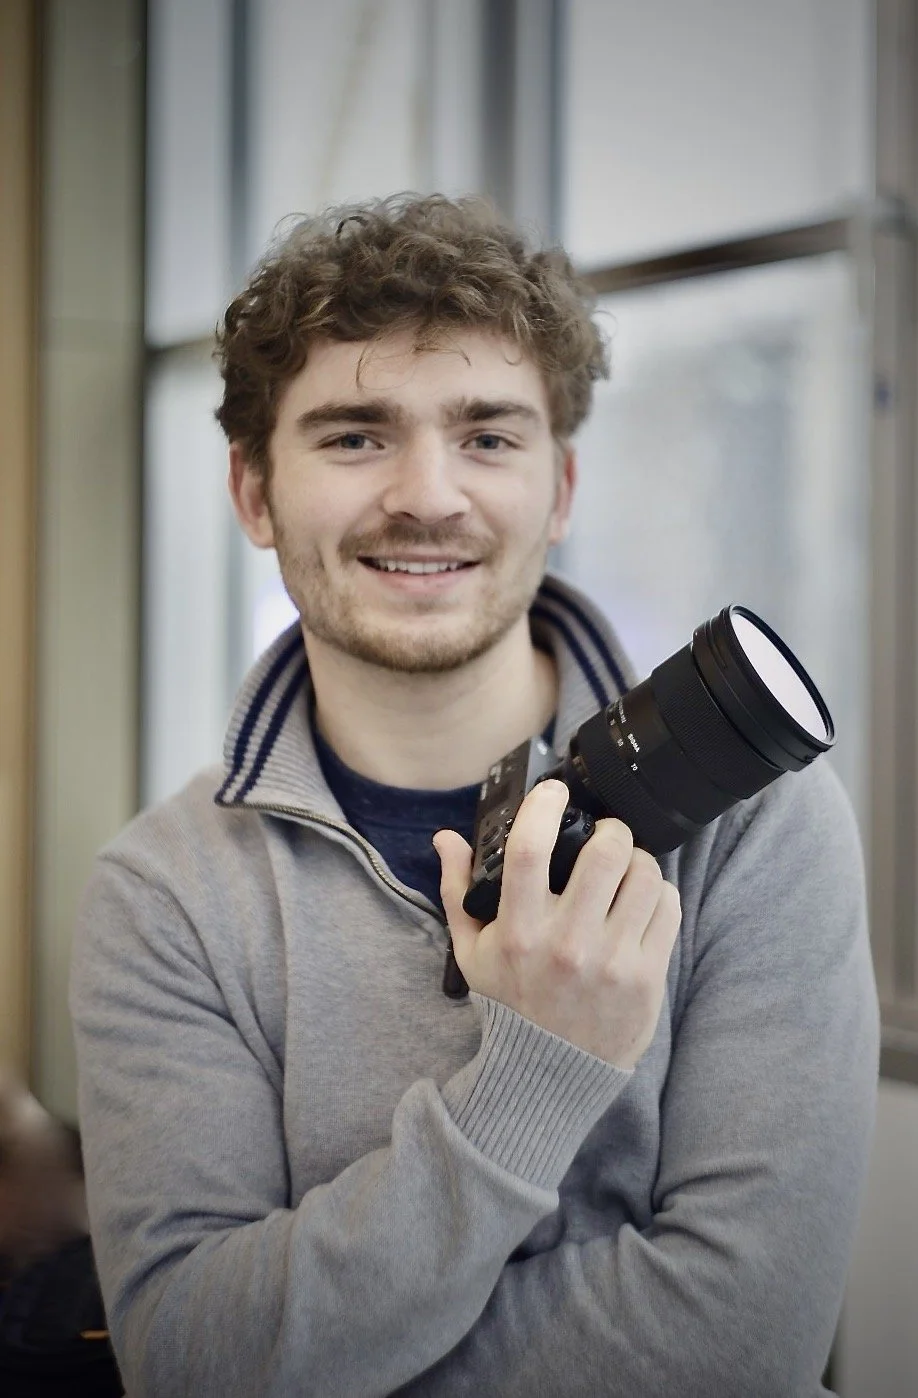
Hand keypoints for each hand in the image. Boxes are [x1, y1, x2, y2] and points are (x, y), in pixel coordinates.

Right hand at [433, 780, 680, 1068]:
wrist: (548, 1074)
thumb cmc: (510, 1003)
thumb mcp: (472, 951)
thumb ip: (457, 890)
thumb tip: (447, 838)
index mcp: (518, 931)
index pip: (529, 850)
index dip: (544, 807)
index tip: (553, 792)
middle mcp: (566, 944)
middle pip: (605, 852)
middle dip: (609, 830)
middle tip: (603, 836)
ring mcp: (611, 962)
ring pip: (644, 874)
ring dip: (637, 861)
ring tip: (625, 870)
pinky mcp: (646, 978)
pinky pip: (667, 907)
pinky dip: (657, 893)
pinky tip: (640, 902)